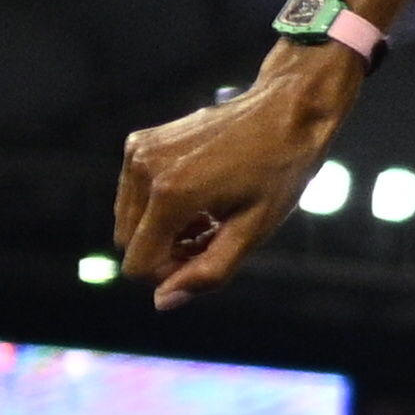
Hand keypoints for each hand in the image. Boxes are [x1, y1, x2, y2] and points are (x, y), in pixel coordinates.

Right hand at [115, 48, 359, 306]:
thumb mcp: (253, 231)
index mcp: (170, 195)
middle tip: (215, 234)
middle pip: (129, 244)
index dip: (171, 274)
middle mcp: (144, 170)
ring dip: (163, 229)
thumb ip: (209, 272)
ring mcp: (138, 152)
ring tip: (211, 214)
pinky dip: (160, 204)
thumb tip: (161, 302)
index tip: (209, 256)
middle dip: (167, 251)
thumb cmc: (278, 174)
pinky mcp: (139, 142)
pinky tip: (201, 194)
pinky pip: (133, 194)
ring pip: (129, 221)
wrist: (285, 112)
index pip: (138, 264)